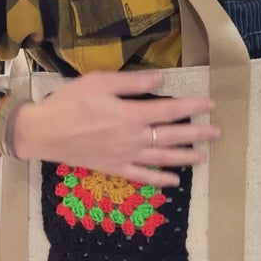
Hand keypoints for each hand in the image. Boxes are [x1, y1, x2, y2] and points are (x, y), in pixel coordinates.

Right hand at [14, 70, 219, 187]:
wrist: (44, 132)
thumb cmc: (69, 102)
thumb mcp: (100, 83)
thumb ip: (132, 83)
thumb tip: (161, 79)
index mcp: (132, 114)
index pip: (171, 110)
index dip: (193, 107)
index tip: (210, 105)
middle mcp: (133, 138)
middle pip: (172, 137)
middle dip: (197, 134)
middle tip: (217, 133)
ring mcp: (125, 156)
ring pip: (162, 159)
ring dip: (185, 158)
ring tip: (203, 157)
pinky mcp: (114, 168)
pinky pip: (142, 176)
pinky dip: (159, 180)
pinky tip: (174, 181)